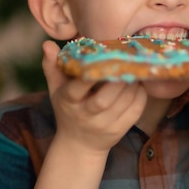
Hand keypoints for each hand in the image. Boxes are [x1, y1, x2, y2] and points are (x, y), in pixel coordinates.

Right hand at [42, 41, 146, 155]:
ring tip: (135, 68)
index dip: (90, 75)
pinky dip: (140, 95)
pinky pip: (135, 111)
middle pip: (104, 99)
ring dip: (132, 84)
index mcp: (68, 102)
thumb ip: (52, 66)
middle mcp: (86, 116)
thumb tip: (47, 44)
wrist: (79, 145)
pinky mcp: (119, 131)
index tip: (101, 59)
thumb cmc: (67, 109)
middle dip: (117, 80)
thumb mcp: (56, 90)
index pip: (77, 88)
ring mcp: (104, 126)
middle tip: (126, 61)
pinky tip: (139, 84)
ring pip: (123, 103)